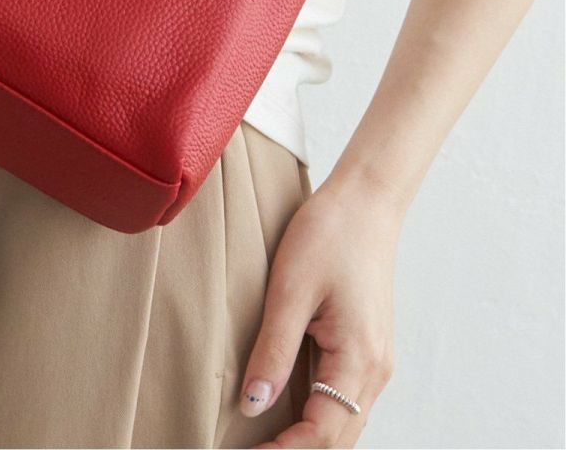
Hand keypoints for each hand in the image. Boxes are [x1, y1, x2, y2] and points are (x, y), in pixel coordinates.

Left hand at [238, 174, 404, 446]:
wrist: (365, 202)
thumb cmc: (329, 234)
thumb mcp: (290, 289)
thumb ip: (273, 350)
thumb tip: (253, 405)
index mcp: (359, 359)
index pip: (322, 433)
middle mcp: (375, 369)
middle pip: (337, 438)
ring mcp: (376, 360)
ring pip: (344, 422)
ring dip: (309, 438)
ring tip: (265, 441)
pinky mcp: (367, 347)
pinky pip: (346, 398)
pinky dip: (320, 416)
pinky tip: (288, 411)